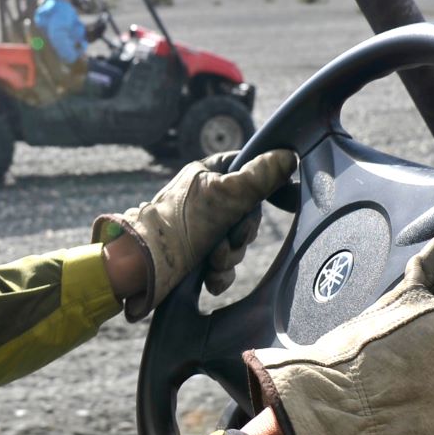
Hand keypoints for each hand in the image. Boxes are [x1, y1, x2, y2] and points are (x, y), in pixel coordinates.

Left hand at [93, 149, 296, 320]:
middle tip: (231, 239)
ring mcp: (199, 228)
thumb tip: (288, 156)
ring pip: (235, 241)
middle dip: (241, 234)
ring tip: (214, 261)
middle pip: (246, 212)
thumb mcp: (228, 195)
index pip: (246, 168)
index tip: (268, 200)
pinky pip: (221, 264)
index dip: (261, 187)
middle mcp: (203, 199)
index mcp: (207, 174)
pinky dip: (220, 273)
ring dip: (230, 256)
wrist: (144, 266)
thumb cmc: (182, 224)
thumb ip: (261, 176)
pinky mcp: (194, 255)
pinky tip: (211, 278)